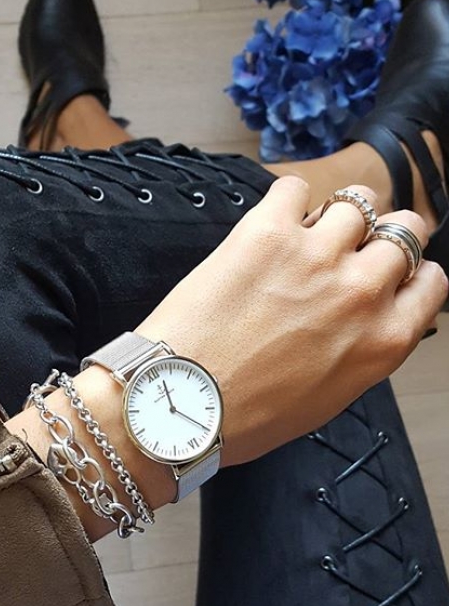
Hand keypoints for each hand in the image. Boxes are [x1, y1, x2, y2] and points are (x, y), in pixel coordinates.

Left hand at [135, 176, 447, 467]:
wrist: (182, 404)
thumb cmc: (246, 416)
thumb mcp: (327, 397)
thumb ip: (358, 350)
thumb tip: (359, 321)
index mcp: (383, 341)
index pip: (432, 282)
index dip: (412, 275)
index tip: (393, 276)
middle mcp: (362, 292)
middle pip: (406, 230)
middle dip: (383, 236)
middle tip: (352, 249)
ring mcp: (317, 255)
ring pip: (358, 202)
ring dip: (339, 214)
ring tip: (310, 231)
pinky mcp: (268, 231)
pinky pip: (296, 189)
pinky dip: (287, 202)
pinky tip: (272, 224)